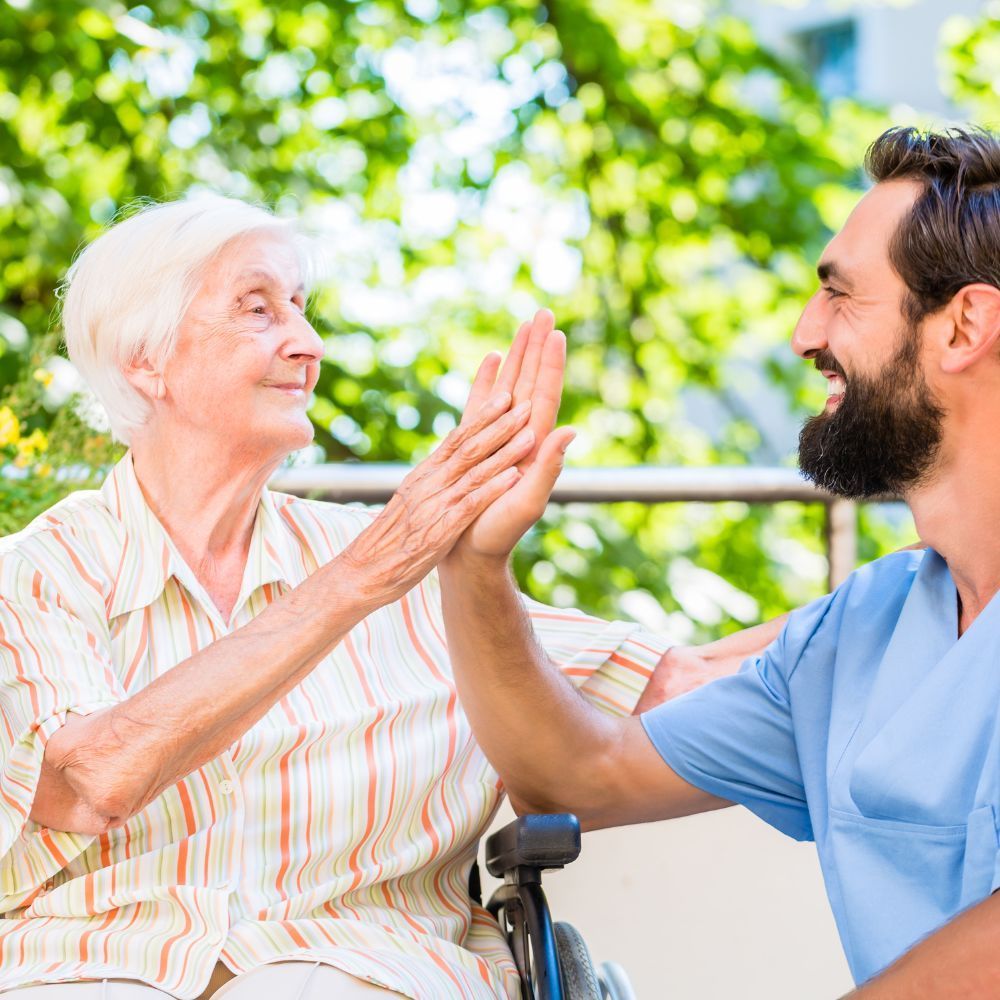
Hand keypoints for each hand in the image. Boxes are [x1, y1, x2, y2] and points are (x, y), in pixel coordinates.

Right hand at [341, 388, 535, 605]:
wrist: (366, 570)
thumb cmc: (391, 539)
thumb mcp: (410, 500)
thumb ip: (430, 481)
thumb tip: (447, 463)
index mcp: (424, 474)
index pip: (456, 437)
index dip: (482, 416)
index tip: (504, 397)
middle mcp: (430, 483)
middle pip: (469, 447)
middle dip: (500, 424)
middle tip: (526, 404)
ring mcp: (436, 504)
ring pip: (475, 471)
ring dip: (505, 452)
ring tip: (531, 435)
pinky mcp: (441, 529)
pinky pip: (471, 504)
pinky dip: (493, 488)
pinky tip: (514, 477)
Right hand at [448, 309, 575, 561]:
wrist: (469, 553)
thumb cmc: (498, 534)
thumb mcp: (528, 502)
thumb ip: (549, 468)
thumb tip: (571, 430)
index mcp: (533, 447)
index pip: (546, 396)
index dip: (551, 364)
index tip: (556, 332)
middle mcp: (519, 437)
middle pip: (531, 382)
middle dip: (536, 347)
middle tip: (544, 311)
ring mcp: (499, 438)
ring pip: (510, 387)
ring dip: (517, 357)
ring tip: (523, 326)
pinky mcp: (477, 443)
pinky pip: (482, 402)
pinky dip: (488, 379)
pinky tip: (492, 360)